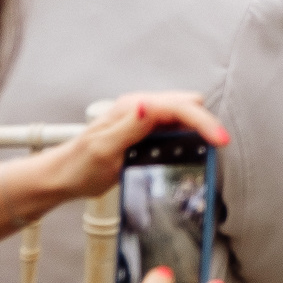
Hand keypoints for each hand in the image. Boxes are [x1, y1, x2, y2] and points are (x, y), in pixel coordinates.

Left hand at [0, 93, 226, 254]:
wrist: (62, 178)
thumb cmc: (78, 165)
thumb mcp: (103, 149)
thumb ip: (129, 126)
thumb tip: (150, 104)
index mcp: (135, 107)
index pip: (180, 107)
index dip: (204, 121)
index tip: (220, 141)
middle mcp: (142, 109)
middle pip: (189, 107)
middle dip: (205, 125)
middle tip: (214, 151)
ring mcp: (145, 121)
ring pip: (185, 119)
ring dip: (197, 134)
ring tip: (205, 157)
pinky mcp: (146, 134)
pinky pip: (175, 132)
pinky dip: (187, 142)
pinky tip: (187, 158)